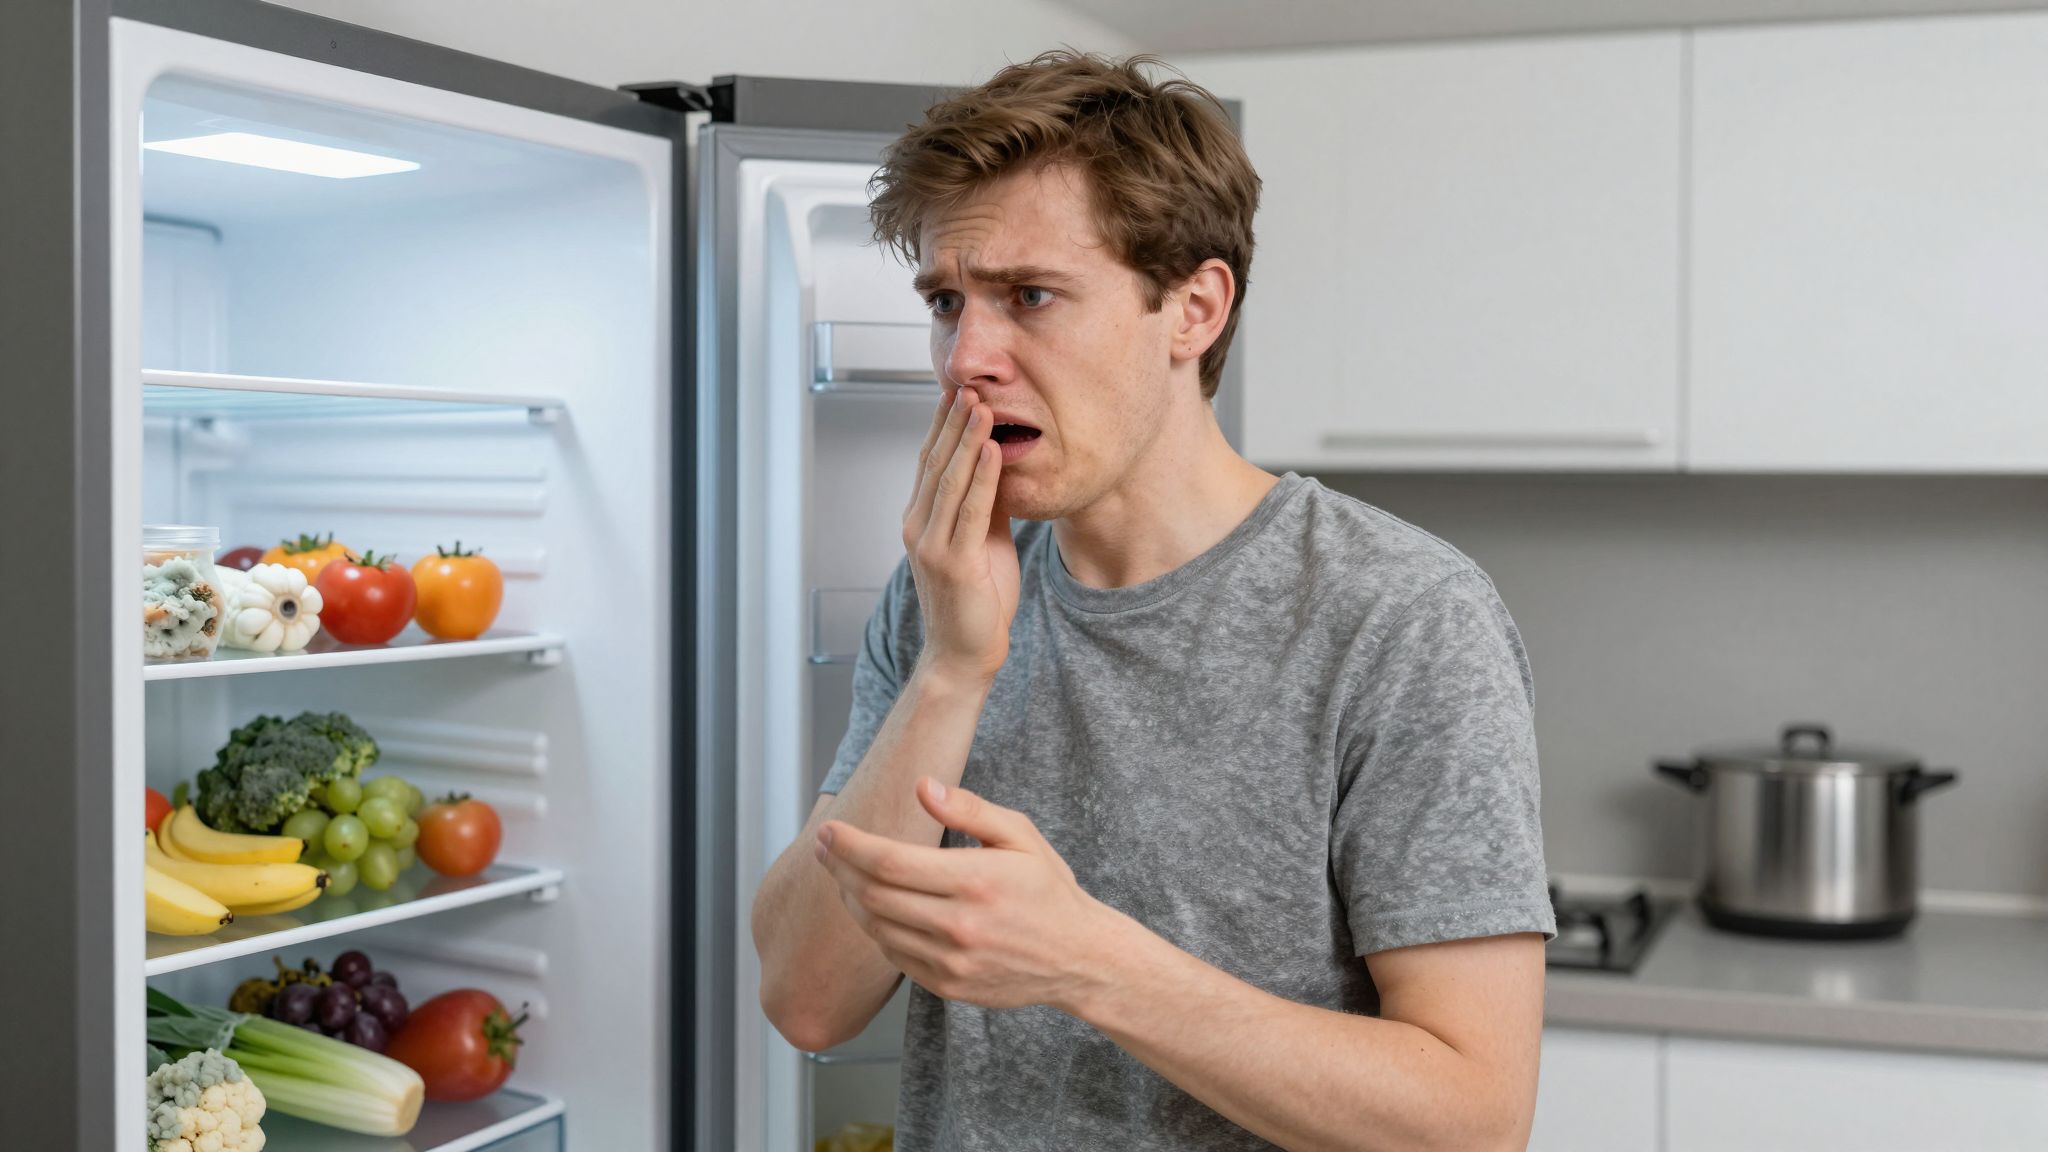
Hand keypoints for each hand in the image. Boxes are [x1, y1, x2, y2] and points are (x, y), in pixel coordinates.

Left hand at [815, 778, 1118, 1011]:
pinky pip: (893, 955)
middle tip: (825, 846)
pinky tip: (873, 906)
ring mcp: (950, 962)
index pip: (889, 862)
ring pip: (876, 927)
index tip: (830, 828)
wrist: (1078, 958)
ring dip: (850, 898)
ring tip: (842, 873)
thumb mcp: (1021, 835)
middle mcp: (959, 925)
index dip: (850, 844)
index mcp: (975, 880)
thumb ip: (970, 809)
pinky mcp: (947, 985)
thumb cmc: (1048, 889)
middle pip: (873, 894)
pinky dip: (875, 928)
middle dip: (839, 867)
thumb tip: (922, 786)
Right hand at [902, 387, 1018, 687]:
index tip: (957, 391)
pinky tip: (993, 450)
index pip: (929, 461)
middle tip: (968, 384)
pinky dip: (982, 477)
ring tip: (981, 406)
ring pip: (949, 479)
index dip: (942, 424)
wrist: (964, 654)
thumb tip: (998, 465)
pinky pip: (969, 509)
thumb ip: (984, 505)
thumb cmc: (976, 601)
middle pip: (935, 461)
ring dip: (967, 439)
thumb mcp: (982, 541)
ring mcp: (931, 544)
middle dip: (952, 422)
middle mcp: (917, 526)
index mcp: (920, 519)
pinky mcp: (952, 561)